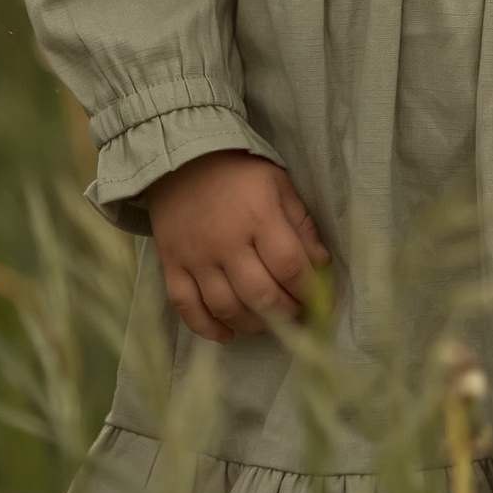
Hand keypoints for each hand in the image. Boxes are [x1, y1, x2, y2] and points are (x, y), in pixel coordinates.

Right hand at [143, 149, 330, 342]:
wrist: (180, 160)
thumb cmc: (238, 173)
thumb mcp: (278, 185)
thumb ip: (301, 225)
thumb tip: (321, 265)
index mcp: (258, 216)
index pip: (289, 266)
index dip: (309, 290)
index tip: (322, 301)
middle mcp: (226, 241)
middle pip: (259, 294)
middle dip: (285, 313)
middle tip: (295, 314)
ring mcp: (195, 257)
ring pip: (225, 308)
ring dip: (252, 324)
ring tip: (267, 321)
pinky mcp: (171, 265)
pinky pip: (187, 308)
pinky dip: (207, 328)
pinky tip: (228, 333)